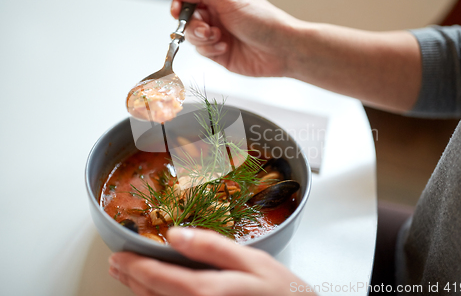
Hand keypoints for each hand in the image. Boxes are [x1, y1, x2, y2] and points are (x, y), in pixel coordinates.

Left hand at [109, 227, 315, 295]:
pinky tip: (153, 293)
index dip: (135, 266)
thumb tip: (176, 234)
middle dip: (131, 280)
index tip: (119, 257)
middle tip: (116, 265)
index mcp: (207, 292)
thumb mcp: (252, 261)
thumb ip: (213, 247)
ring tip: (127, 277)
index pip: (159, 277)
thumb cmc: (281, 292)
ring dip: (139, 292)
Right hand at [169, 0, 300, 77]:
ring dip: (202, 38)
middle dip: (193, 25)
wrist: (282, 49)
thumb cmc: (264, 21)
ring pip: (194, 38)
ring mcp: (220, 37)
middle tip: (206, 28)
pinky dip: (210, 49)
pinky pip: (203, 52)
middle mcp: (219, 17)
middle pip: (189, 20)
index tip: (177, 11)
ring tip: (218, 37)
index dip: (181, 5)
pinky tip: (225, 47)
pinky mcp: (221, 55)